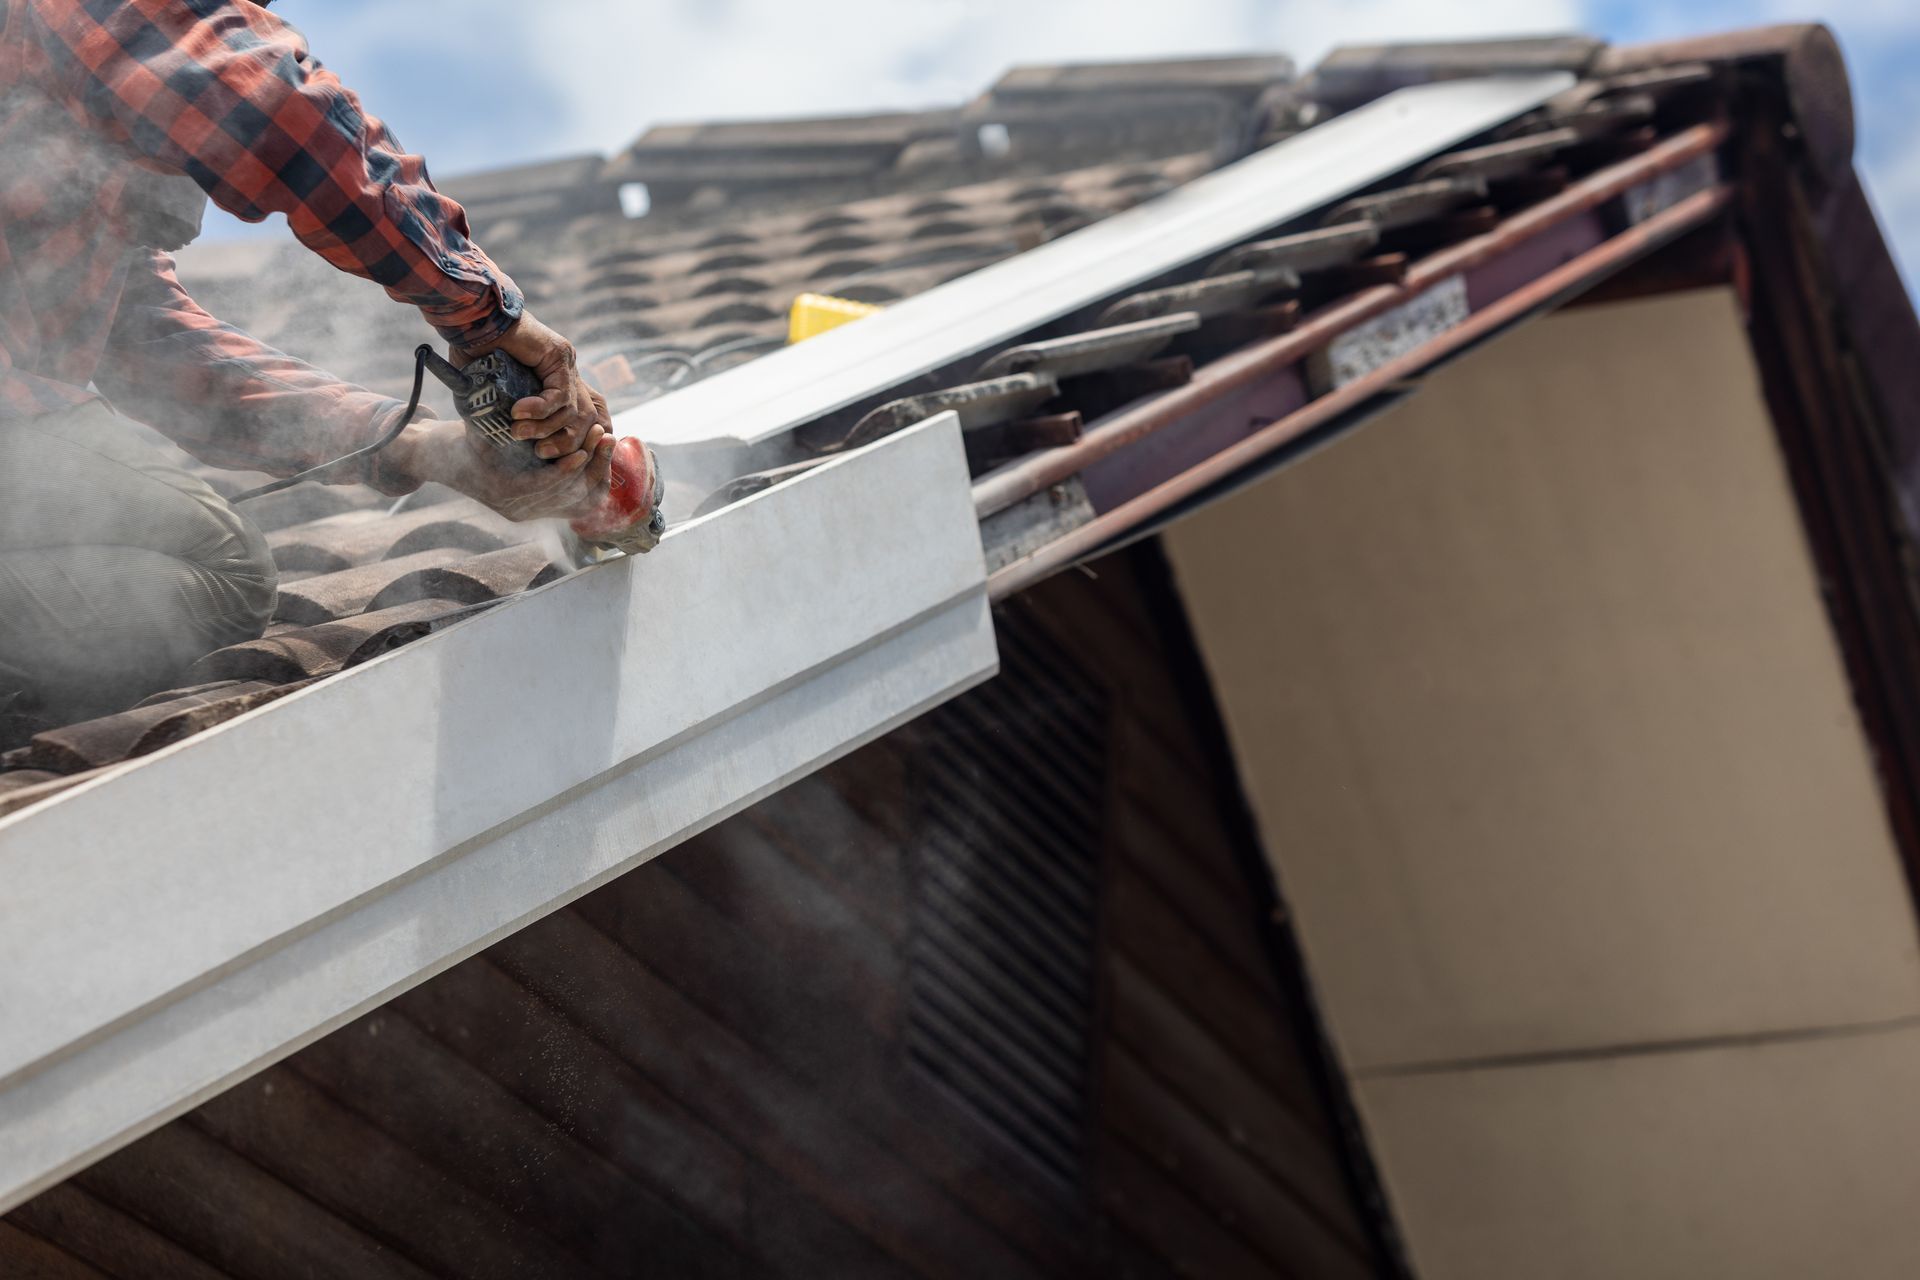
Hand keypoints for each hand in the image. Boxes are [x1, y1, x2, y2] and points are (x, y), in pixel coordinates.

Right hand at [383, 414, 614, 522]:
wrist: (441, 458)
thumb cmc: (460, 435)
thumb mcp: (479, 425)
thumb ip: (501, 420)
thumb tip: (531, 407)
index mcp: (503, 490)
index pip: (547, 485)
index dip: (571, 464)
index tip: (588, 442)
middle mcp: (517, 508)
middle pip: (568, 496)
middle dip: (592, 466)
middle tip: (607, 436)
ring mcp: (528, 512)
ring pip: (576, 502)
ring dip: (596, 473)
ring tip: (607, 444)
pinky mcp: (536, 510)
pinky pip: (574, 503)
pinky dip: (590, 481)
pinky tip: (601, 458)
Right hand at [451, 311, 609, 461]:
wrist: (469, 320)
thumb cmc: (473, 354)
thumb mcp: (492, 393)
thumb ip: (504, 414)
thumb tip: (507, 443)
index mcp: (556, 382)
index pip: (586, 417)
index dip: (577, 441)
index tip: (551, 455)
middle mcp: (566, 373)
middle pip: (585, 420)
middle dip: (565, 443)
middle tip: (539, 453)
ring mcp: (566, 363)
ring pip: (574, 411)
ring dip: (546, 428)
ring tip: (517, 431)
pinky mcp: (559, 355)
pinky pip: (560, 394)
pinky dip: (541, 410)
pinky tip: (518, 412)